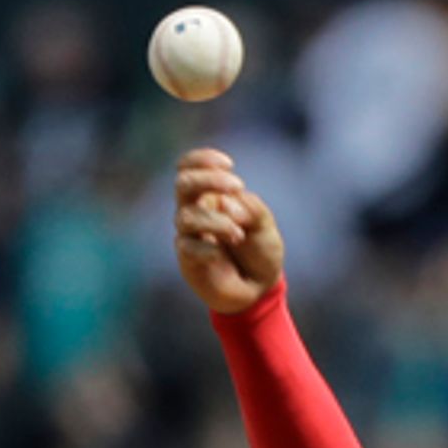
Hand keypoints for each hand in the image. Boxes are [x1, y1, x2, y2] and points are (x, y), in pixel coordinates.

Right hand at [174, 148, 285, 314]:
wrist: (260, 288)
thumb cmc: (260, 250)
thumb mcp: (264, 224)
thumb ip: (250, 208)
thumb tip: (224, 204)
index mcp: (210, 195)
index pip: (189, 167)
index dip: (202, 159)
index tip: (230, 164)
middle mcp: (195, 211)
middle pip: (183, 183)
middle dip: (209, 180)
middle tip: (238, 187)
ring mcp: (189, 235)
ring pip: (186, 216)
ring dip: (217, 221)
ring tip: (239, 235)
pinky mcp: (188, 259)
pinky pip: (188, 246)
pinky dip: (209, 249)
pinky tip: (222, 255)